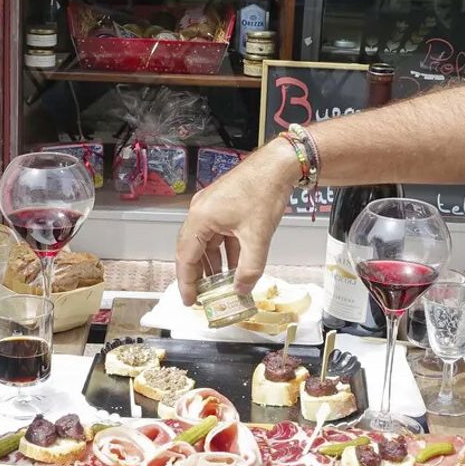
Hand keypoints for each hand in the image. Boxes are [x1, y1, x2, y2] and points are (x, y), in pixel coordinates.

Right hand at [173, 139, 297, 303]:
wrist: (279, 165)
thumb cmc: (263, 192)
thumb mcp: (257, 237)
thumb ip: (249, 268)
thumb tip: (241, 290)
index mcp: (200, 218)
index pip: (186, 258)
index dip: (187, 282)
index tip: (190, 300)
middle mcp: (200, 212)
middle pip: (192, 251)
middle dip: (198, 275)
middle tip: (202, 297)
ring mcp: (211, 208)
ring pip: (207, 244)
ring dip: (214, 264)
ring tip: (220, 285)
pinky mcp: (224, 207)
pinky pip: (219, 235)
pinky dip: (225, 252)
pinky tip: (236, 266)